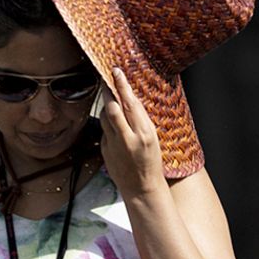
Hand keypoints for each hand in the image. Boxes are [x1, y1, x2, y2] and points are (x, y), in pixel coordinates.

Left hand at [99, 67, 165, 197]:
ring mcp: (114, 144)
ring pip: (105, 116)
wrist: (141, 188)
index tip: (116, 71)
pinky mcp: (105, 150)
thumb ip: (140, 120)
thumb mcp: (153, 138)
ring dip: (106, 105)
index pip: (130, 103)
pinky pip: (104, 130)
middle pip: (112, 107)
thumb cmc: (151, 161)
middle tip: (106, 79)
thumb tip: (129, 100)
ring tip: (110, 97)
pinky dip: (107, 123)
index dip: (122, 85)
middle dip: (107, 91)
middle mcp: (128, 137)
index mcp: (145, 133)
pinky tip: (113, 123)